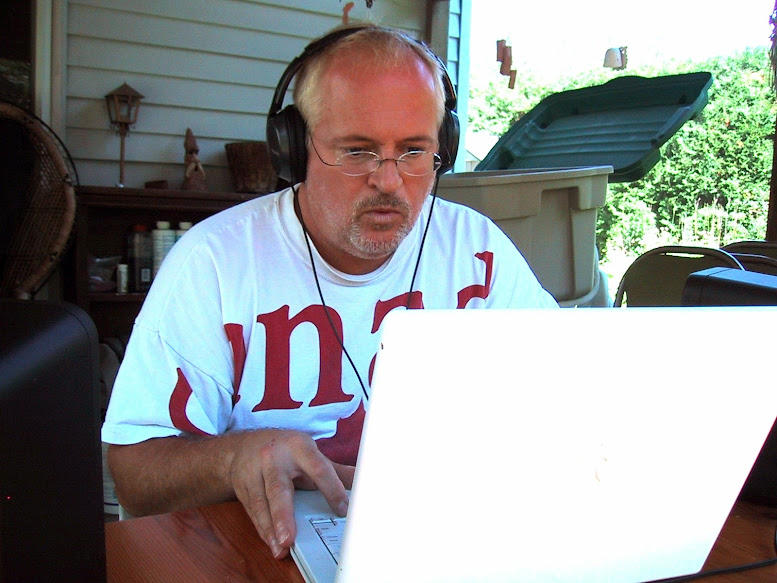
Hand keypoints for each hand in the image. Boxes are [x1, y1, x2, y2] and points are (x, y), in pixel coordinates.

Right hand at [228, 429, 353, 558]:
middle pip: (279, 488)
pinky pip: (254, 512)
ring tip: (281, 547)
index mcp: (298, 447)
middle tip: (291, 537)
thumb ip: (335, 470)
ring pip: (262, 503)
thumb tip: (364, 480)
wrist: (243, 446)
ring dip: (271, 528)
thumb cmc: (285, 451)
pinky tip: (272, 543)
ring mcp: (255, 474)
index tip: (343, 509)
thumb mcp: (310, 453)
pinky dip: (263, 529)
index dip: (331, 489)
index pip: (318, 468)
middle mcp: (274, 459)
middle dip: (284, 514)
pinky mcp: (244, 489)